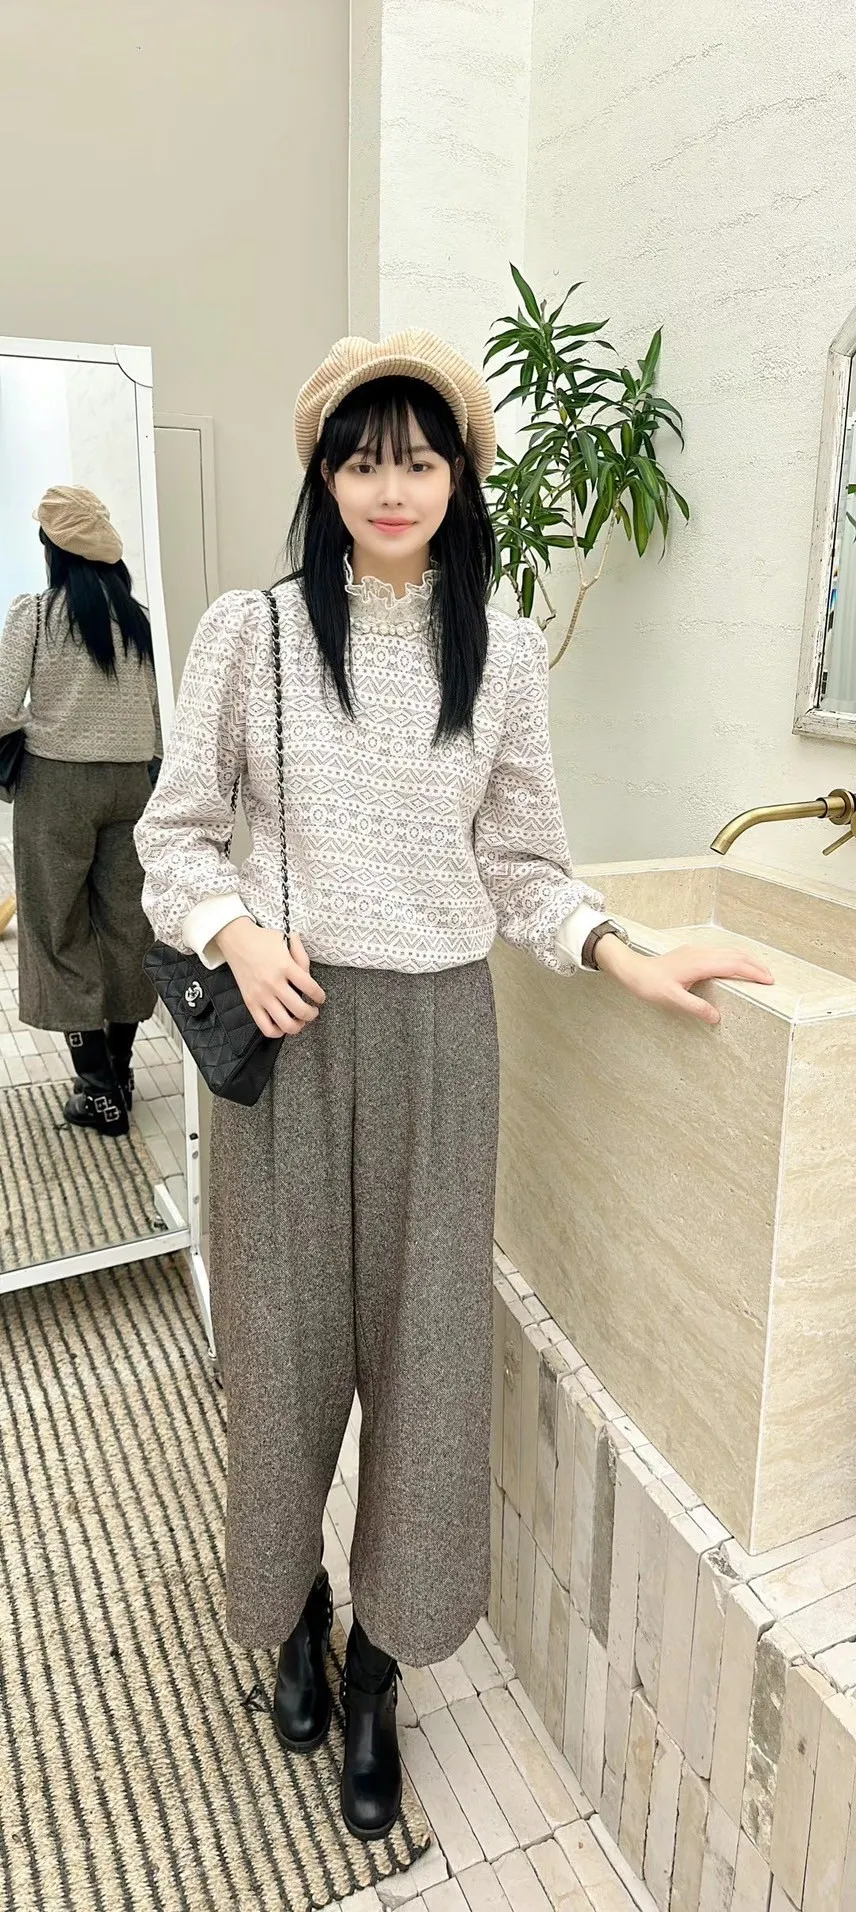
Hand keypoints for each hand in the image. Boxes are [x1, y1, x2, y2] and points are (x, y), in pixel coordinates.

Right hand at [216, 920, 325, 1036]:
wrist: (236, 940)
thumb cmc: (263, 940)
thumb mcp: (286, 940)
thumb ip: (301, 956)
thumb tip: (310, 977)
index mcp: (285, 966)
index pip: (311, 988)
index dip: (320, 996)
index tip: (320, 998)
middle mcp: (273, 983)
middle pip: (301, 1010)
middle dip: (312, 1013)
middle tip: (313, 1010)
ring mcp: (261, 995)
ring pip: (285, 1023)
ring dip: (298, 1025)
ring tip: (300, 1020)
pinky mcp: (250, 1003)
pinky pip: (266, 1027)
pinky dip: (278, 1032)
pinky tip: (283, 1024)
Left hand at [592, 934, 773, 1025]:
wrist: (633, 969)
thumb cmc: (650, 984)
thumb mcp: (672, 999)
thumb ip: (695, 1007)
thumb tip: (716, 1017)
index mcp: (700, 963)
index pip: (734, 965)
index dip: (753, 972)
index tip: (768, 981)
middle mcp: (701, 953)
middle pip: (736, 955)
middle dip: (755, 965)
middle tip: (771, 979)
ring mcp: (697, 951)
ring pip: (729, 951)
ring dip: (746, 960)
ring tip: (759, 972)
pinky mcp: (693, 953)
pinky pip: (721, 952)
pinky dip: (735, 958)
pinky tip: (736, 966)